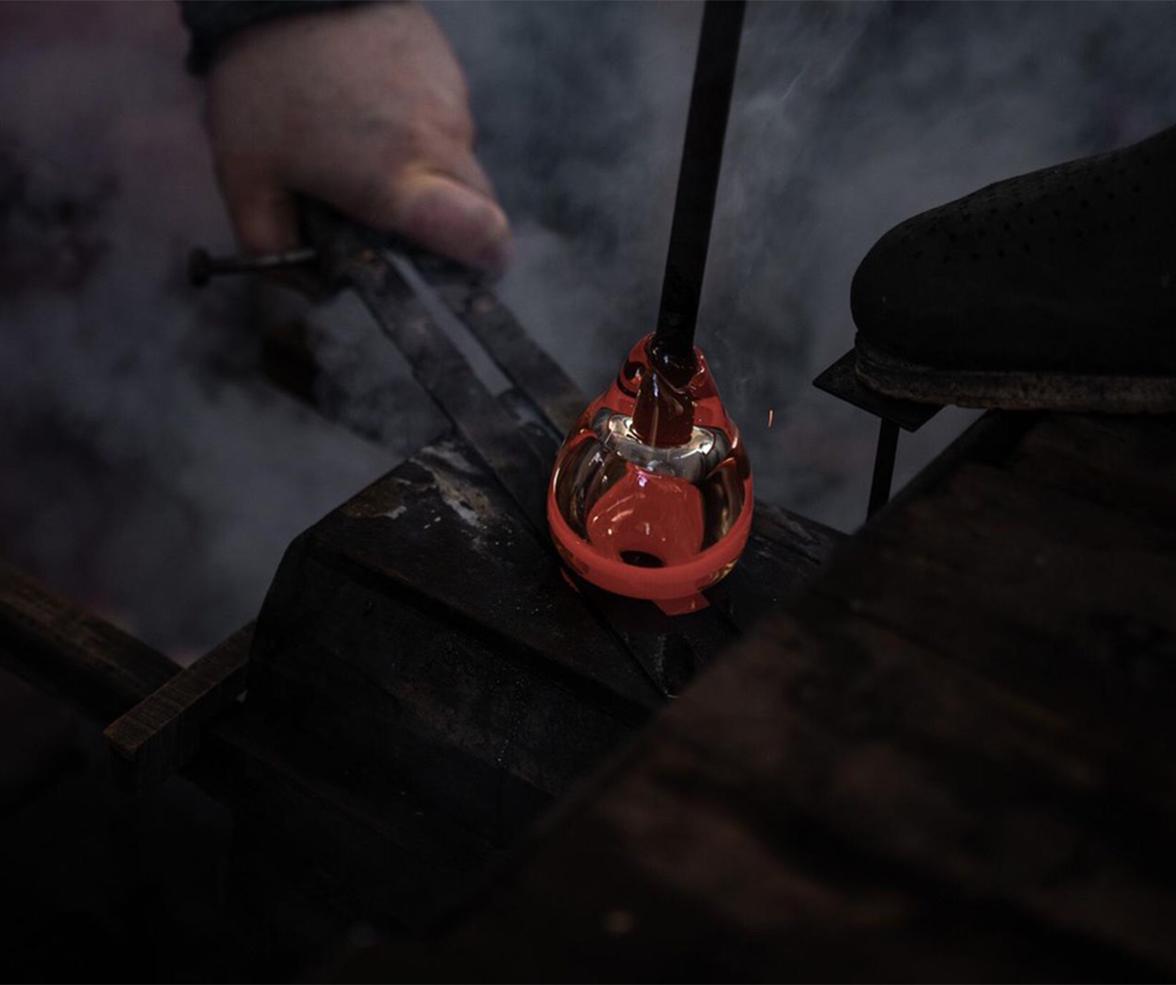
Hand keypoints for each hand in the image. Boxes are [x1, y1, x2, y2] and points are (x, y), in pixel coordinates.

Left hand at [204, 2, 510, 272]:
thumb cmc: (265, 81)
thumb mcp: (244, 178)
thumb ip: (275, 250)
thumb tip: (316, 289)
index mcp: (395, 182)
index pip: (481, 236)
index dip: (482, 264)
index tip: (462, 274)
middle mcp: (439, 145)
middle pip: (482, 213)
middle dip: (450, 231)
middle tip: (394, 223)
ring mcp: (452, 104)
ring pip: (464, 169)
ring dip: (429, 178)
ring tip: (368, 151)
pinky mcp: (451, 73)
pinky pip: (451, 126)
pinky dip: (422, 135)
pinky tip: (375, 112)